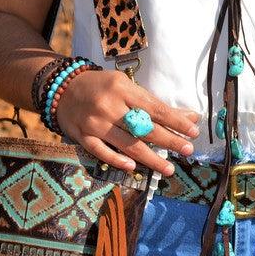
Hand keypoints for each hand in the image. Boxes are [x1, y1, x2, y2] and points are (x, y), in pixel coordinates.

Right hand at [56, 69, 200, 175]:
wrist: (61, 88)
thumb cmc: (101, 86)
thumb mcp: (126, 86)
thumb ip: (153, 103)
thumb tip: (188, 116)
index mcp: (122, 89)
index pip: (155, 108)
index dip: (176, 121)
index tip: (193, 131)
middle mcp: (109, 106)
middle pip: (144, 128)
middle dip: (169, 140)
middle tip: (188, 150)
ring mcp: (94, 123)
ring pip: (127, 144)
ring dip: (151, 158)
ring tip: (169, 168)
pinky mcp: (82, 136)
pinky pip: (102, 152)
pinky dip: (117, 160)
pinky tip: (133, 167)